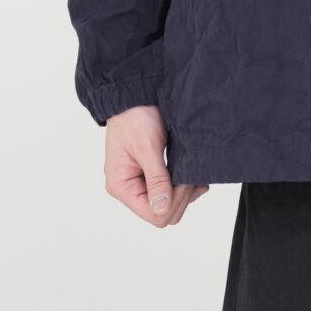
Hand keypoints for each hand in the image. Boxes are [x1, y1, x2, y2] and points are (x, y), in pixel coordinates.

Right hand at [104, 104, 210, 227]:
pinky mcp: (150, 176)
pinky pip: (169, 192)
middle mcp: (128, 189)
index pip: (153, 214)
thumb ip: (156, 179)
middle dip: (180, 197)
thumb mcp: (147, 147)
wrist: (134, 96)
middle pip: (161, 213)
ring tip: (189, 173)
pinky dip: (183, 186)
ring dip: (183, 192)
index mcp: (121, 186)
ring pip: (168, 204)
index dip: (173, 201)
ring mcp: (139, 183)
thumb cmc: (134, 117)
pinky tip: (189, 173)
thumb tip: (161, 209)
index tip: (184, 181)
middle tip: (188, 175)